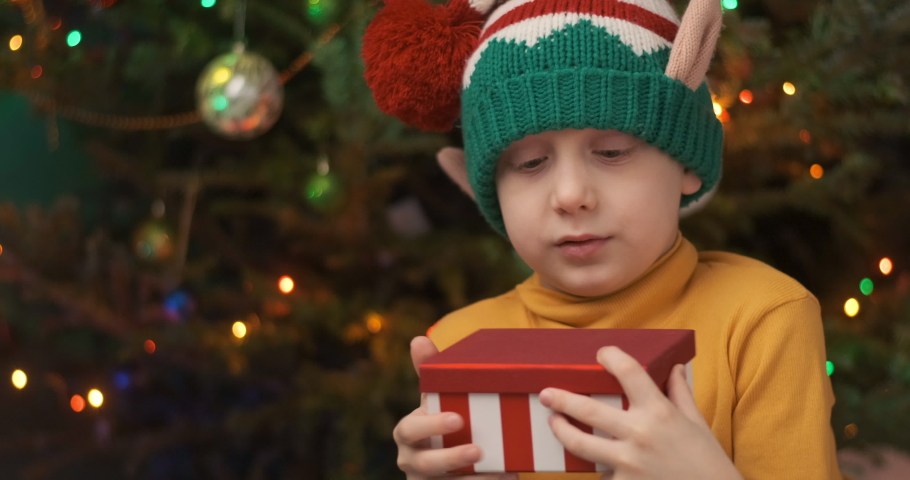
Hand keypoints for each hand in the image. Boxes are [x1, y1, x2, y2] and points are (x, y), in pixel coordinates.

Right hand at [394, 336, 517, 479]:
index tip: (458, 418)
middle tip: (478, 449)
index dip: (432, 425)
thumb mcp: (436, 400)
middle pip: (425, 463)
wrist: (449, 462)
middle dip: (450, 457)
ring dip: (471, 478)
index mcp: (409, 432)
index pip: (410, 429)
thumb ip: (428, 372)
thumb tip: (418, 339)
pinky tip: (507, 478)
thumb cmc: (442, 424)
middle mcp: (412, 460)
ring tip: (500, 470)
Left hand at [539, 346, 742, 479]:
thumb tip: (675, 367)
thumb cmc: (707, 461)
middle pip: (587, 410)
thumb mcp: (696, 423)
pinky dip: (597, 468)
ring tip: (554, 423)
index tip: (601, 353)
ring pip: (581, 444)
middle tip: (547, 394)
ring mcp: (628, 463)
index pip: (629, 371)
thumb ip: (680, 393)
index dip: (611, 356)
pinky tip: (591, 463)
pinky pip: (600, 474)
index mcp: (659, 411)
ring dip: (562, 431)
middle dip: (561, 400)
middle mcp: (640, 434)